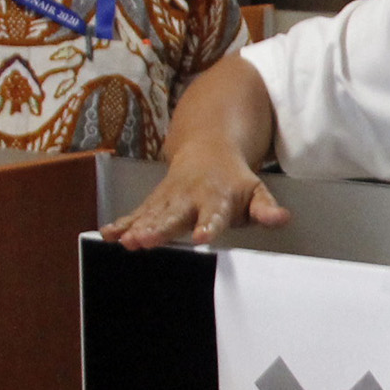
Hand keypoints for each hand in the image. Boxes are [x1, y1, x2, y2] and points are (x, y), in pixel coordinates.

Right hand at [102, 147, 292, 246]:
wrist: (207, 148)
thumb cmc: (233, 180)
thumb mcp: (256, 191)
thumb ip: (265, 208)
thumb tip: (281, 218)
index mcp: (216, 198)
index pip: (213, 215)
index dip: (208, 225)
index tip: (203, 237)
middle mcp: (189, 199)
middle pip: (173, 216)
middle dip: (159, 229)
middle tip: (145, 240)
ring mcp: (169, 199)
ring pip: (151, 215)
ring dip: (136, 228)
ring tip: (125, 241)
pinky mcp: (154, 202)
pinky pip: (137, 213)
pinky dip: (122, 223)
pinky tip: (108, 234)